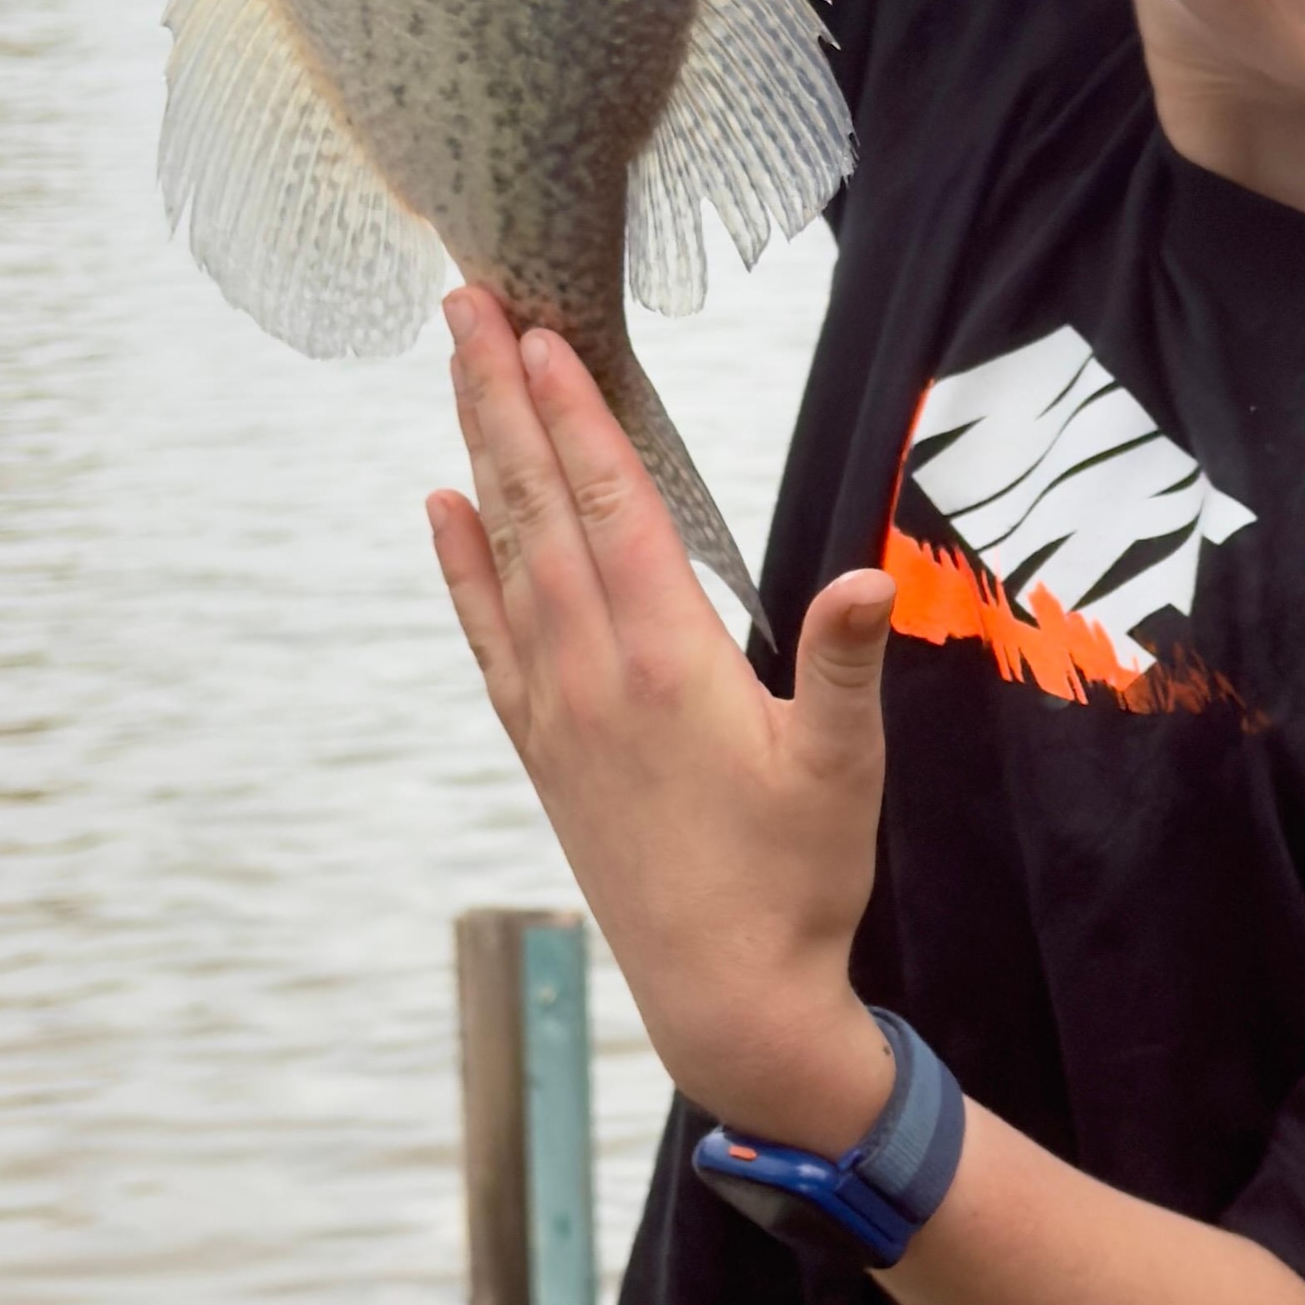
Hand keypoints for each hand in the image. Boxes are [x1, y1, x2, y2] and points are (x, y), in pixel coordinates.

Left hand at [427, 292, 898, 1152]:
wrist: (726, 1000)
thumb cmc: (799, 882)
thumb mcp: (843, 770)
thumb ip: (841, 664)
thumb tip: (863, 578)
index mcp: (668, 665)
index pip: (612, 507)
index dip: (575, 414)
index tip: (539, 332)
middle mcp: (592, 676)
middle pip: (536, 507)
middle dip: (501, 400)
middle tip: (465, 305)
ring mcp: (555, 712)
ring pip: (503, 555)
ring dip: (478, 455)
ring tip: (456, 372)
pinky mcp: (542, 749)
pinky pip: (487, 633)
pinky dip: (460, 565)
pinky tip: (441, 509)